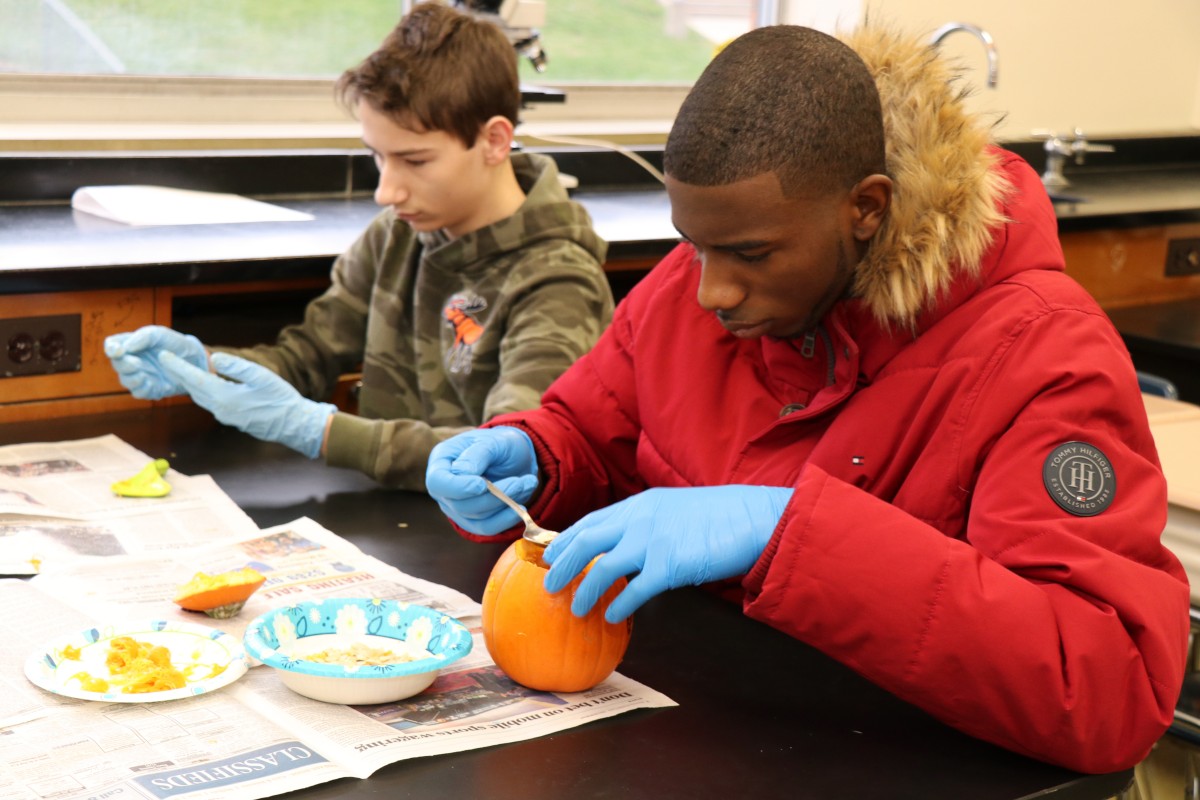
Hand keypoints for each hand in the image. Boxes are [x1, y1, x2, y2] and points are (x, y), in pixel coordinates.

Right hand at [104, 325, 207, 399]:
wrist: (196, 361)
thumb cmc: (176, 344)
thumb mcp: (161, 335)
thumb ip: (143, 337)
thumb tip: (126, 347)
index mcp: (132, 344)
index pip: (112, 345)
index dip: (111, 348)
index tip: (117, 351)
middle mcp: (133, 360)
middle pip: (117, 364)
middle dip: (123, 365)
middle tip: (136, 363)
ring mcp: (141, 376)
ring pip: (126, 381)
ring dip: (131, 378)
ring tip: (143, 375)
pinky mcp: (150, 389)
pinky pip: (139, 392)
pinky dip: (142, 389)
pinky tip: (151, 383)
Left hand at [160, 351, 335, 458]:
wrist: (293, 425)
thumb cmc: (280, 399)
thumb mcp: (261, 377)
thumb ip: (236, 367)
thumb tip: (215, 358)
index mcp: (224, 396)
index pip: (193, 379)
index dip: (177, 366)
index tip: (163, 355)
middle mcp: (220, 408)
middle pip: (192, 389)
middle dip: (177, 374)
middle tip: (164, 359)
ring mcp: (225, 416)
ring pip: (199, 397)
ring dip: (187, 383)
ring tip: (178, 370)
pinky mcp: (231, 418)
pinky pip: (209, 402)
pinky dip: (200, 390)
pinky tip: (201, 384)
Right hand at [425, 427, 538, 534]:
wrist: (515, 457)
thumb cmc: (500, 444)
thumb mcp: (492, 441)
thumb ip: (477, 454)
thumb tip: (463, 473)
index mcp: (442, 461)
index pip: (438, 482)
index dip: (458, 488)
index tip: (481, 485)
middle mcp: (444, 488)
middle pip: (459, 504)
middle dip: (492, 496)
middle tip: (519, 482)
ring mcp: (456, 507)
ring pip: (476, 518)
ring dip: (504, 504)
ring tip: (526, 484)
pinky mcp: (473, 521)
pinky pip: (487, 528)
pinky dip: (505, 520)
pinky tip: (520, 508)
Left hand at [544, 485, 792, 622]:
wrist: (751, 517)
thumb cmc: (718, 517)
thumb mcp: (674, 509)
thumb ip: (647, 523)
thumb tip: (626, 547)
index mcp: (638, 505)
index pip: (590, 521)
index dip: (565, 539)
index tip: (549, 554)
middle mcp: (638, 520)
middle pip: (585, 542)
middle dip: (561, 564)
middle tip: (548, 585)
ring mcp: (652, 542)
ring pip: (602, 568)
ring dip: (584, 591)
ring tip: (575, 609)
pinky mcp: (669, 566)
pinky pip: (634, 591)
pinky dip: (619, 606)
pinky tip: (613, 617)